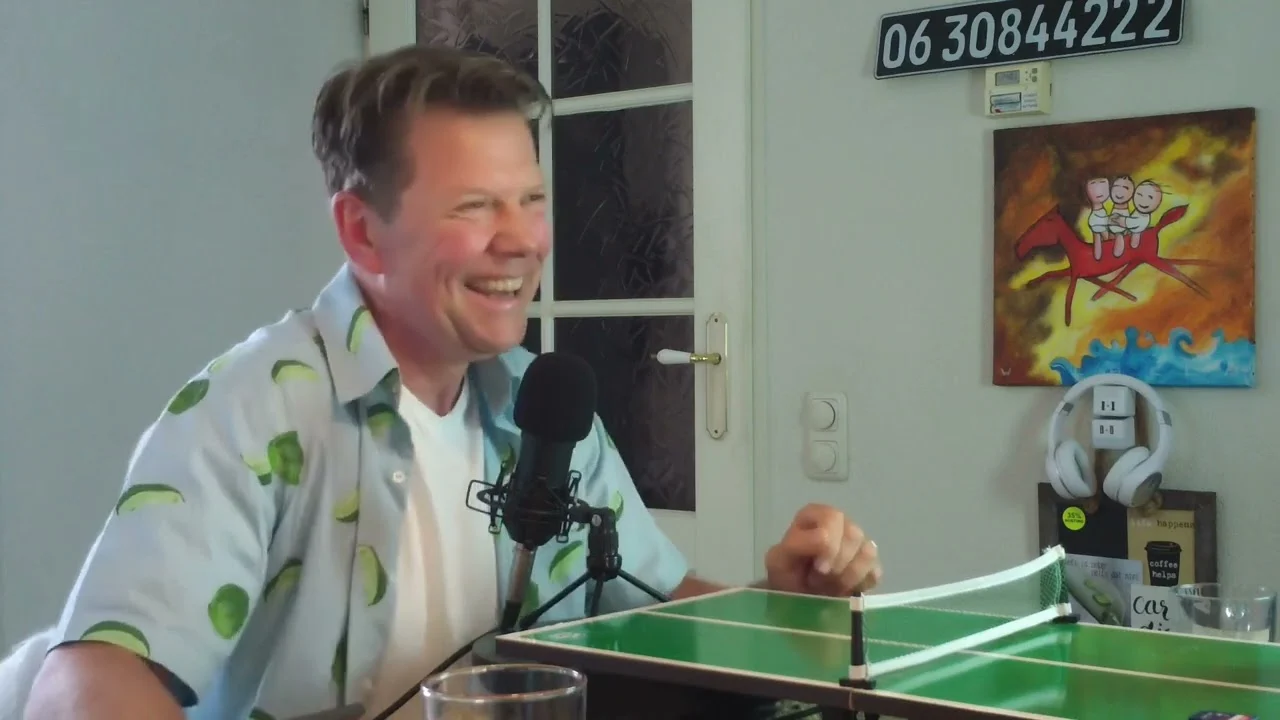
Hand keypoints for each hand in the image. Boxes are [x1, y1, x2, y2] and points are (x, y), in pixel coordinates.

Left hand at [764, 503, 879, 595]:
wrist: (796, 596)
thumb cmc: (786, 573)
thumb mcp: (778, 558)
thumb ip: (797, 543)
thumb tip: (825, 539)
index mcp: (818, 515)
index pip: (833, 518)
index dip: (829, 546)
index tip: (818, 568)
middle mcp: (842, 524)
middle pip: (854, 535)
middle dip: (838, 564)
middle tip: (820, 580)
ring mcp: (859, 543)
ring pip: (868, 553)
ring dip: (848, 576)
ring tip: (831, 586)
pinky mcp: (870, 565)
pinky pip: (875, 573)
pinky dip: (860, 585)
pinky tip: (845, 591)